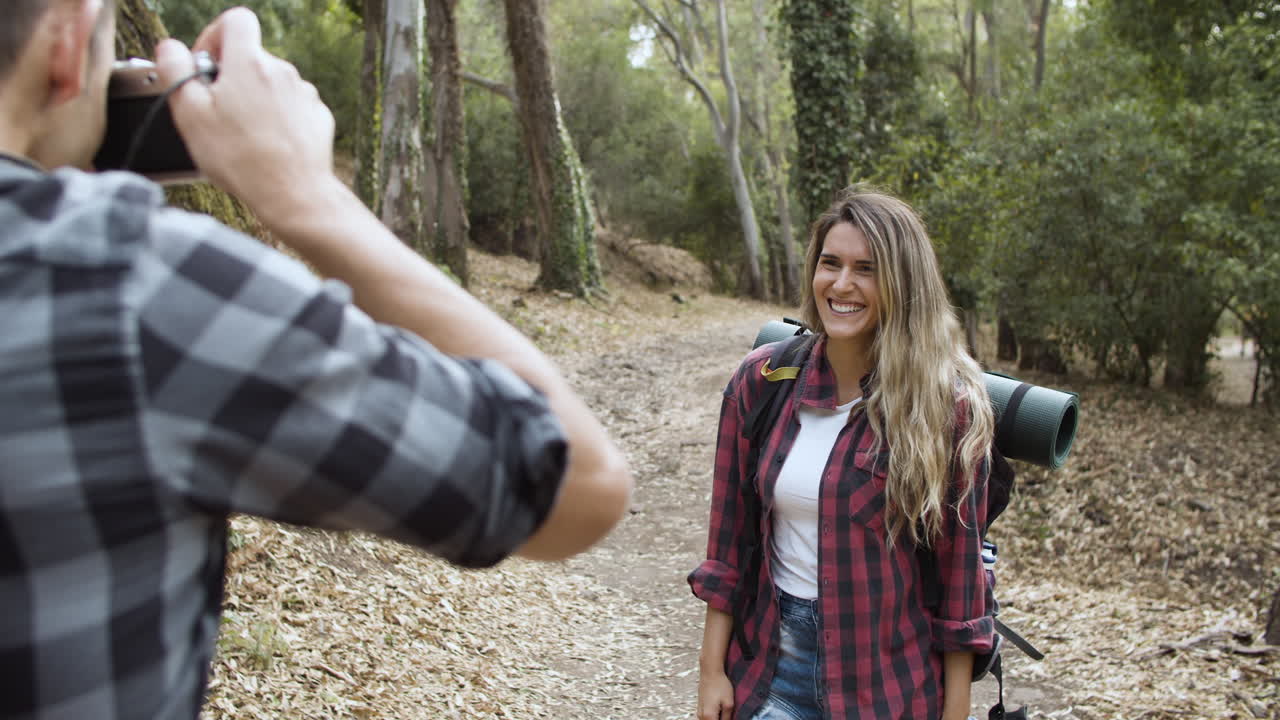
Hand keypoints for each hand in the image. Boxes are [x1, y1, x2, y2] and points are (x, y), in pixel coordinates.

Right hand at [153, 8, 337, 223]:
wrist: (294, 194)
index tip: (205, 66)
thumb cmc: (240, 158)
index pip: (235, 20)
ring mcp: (304, 94)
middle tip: (216, 110)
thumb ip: (174, 71)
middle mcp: (282, 71)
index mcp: (250, 62)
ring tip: (241, 134)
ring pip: (271, 83)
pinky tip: (266, 143)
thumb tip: (170, 48)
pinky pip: (291, 106)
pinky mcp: (318, 116)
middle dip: (230, 75)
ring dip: (254, 98)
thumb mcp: (190, 113)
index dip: (214, 36)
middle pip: (251, 56)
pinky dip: (276, 117)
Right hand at [696, 668, 734, 719]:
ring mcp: (699, 712)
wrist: (710, 672)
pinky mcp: (699, 707)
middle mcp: (701, 716)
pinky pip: (705, 718)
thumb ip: (727, 718)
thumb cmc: (720, 685)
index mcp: (709, 716)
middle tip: (727, 715)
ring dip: (715, 719)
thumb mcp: (729, 703)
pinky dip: (712, 718)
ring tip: (723, 713)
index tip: (729, 718)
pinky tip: (719, 712)